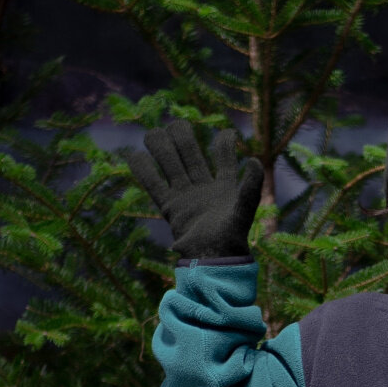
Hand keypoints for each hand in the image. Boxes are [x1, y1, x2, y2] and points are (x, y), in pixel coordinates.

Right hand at [122, 119, 263, 257]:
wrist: (211, 260)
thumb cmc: (229, 239)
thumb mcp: (244, 210)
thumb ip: (250, 187)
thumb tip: (254, 160)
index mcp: (224, 188)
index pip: (224, 159)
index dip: (224, 144)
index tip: (227, 133)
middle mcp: (203, 189)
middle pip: (190, 155)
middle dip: (182, 138)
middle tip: (176, 126)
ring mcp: (185, 196)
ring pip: (171, 164)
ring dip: (162, 147)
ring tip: (153, 134)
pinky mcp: (169, 207)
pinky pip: (154, 185)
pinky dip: (143, 171)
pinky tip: (134, 155)